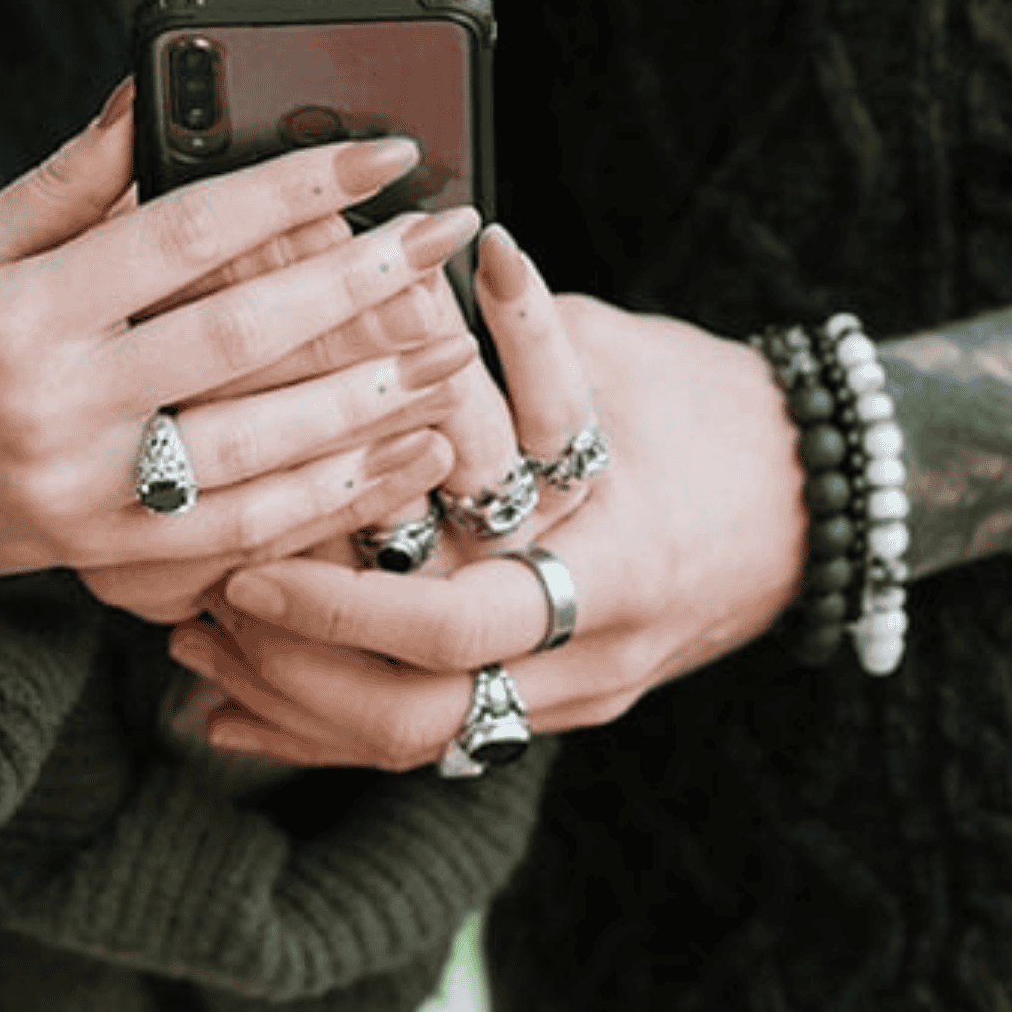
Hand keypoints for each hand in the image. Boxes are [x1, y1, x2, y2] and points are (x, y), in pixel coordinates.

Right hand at [0, 80, 480, 577]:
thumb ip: (67, 182)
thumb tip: (149, 93)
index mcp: (24, 313)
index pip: (180, 233)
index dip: (291, 189)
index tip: (380, 154)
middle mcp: (59, 408)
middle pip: (239, 340)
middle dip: (357, 288)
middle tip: (443, 239)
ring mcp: (90, 496)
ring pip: (260, 454)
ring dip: (368, 405)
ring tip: (451, 358)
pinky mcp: (115, 558)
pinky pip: (248, 534)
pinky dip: (337, 499)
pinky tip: (407, 458)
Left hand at [190, 247, 808, 764]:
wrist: (808, 499)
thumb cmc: (710, 408)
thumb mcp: (613, 358)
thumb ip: (505, 338)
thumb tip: (395, 268)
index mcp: (613, 567)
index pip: (453, 625)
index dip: (338, 604)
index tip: (245, 559)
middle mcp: (594, 655)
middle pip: (419, 717)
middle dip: (297, 672)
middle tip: (208, 608)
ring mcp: (581, 697)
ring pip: (416, 742)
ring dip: (300, 702)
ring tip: (203, 648)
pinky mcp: (561, 704)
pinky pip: (437, 739)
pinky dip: (334, 728)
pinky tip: (242, 712)